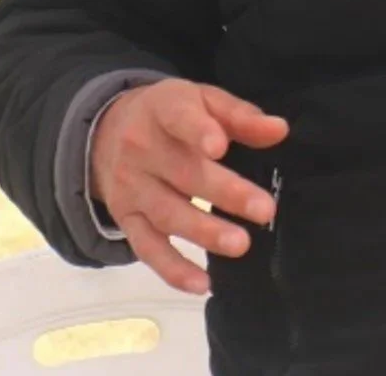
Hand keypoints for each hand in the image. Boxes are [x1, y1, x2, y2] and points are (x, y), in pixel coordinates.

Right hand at [90, 79, 289, 295]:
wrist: (106, 132)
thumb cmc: (171, 114)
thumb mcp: (202, 100)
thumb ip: (240, 116)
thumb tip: (279, 130)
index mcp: (163, 110)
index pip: (178, 119)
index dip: (197, 131)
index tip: (220, 146)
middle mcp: (141, 150)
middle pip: (183, 174)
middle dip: (225, 193)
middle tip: (265, 210)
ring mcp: (132, 188)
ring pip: (167, 214)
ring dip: (204, 232)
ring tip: (241, 244)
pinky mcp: (127, 220)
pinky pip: (147, 248)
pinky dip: (172, 270)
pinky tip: (201, 284)